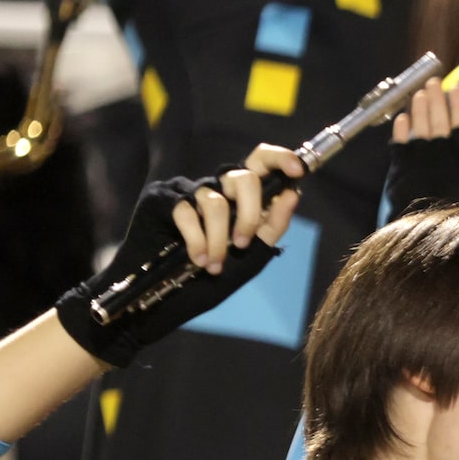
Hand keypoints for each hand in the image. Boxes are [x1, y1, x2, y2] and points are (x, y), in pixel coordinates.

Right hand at [55, 146, 306, 364]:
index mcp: (240, 198)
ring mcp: (187, 192)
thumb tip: (292, 194)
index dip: (280, 159)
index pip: (261, 162)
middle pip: (242, 176)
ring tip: (213, 265)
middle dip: (248, 213)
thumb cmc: (208, 281)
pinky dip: (196, 240)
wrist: (161, 300)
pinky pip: (186, 211)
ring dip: (218, 239)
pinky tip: (196, 260)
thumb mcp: (250, 257)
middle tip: (242, 243)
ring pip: (215, 200)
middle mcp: (215, 189)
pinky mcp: (161, 199)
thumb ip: (271, 227)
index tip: (296, 170)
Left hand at [382, 81, 458, 218]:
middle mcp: (439, 150)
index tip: (456, 87)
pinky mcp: (400, 165)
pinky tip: (402, 118)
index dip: (458, 103)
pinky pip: (399, 141)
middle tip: (433, 83)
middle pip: (437, 117)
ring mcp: (418, 156)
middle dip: (436, 98)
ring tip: (419, 94)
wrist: (430, 227)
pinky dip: (401, 128)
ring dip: (419, 107)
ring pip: (418, 124)